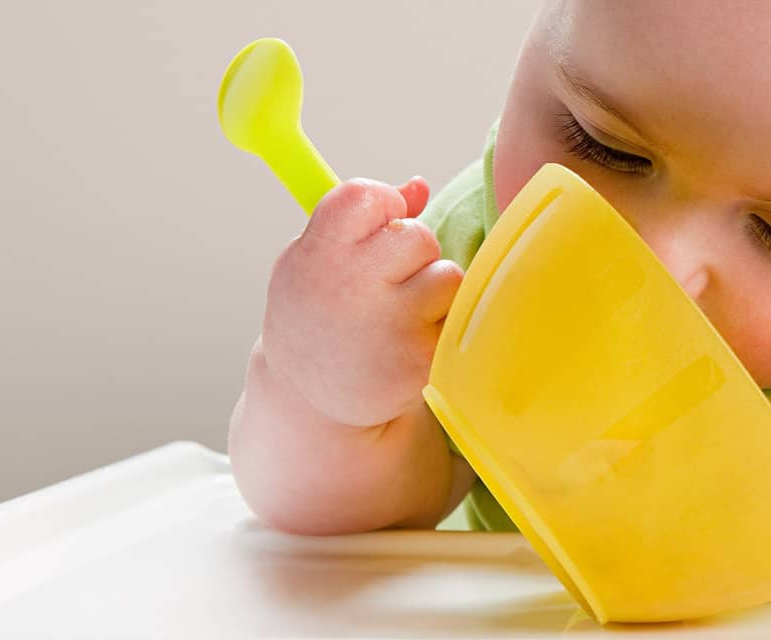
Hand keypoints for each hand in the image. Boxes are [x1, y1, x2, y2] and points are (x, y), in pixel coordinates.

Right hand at [260, 177, 464, 427]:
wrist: (311, 400)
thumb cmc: (321, 316)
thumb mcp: (319, 260)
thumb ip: (365, 218)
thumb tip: (418, 186)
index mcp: (317, 254)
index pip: (366, 196)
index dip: (383, 206)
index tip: (377, 228)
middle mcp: (349, 287)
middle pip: (418, 235)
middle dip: (414, 254)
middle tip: (388, 284)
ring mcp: (389, 326)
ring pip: (449, 276)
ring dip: (435, 292)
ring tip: (401, 316)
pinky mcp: (422, 360)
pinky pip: (459, 318)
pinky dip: (443, 327)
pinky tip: (410, 343)